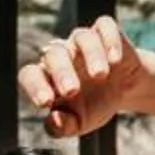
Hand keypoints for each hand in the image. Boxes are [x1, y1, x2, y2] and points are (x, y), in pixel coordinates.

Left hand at [18, 16, 144, 140]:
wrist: (125, 89)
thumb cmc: (96, 104)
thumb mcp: (80, 122)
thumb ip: (63, 127)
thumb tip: (53, 123)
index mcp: (48, 77)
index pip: (30, 74)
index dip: (34, 86)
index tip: (45, 103)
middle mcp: (63, 55)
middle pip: (54, 54)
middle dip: (61, 72)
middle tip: (72, 91)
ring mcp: (83, 41)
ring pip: (81, 37)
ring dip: (89, 54)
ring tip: (100, 75)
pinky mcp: (106, 32)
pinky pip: (104, 26)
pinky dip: (110, 40)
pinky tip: (115, 60)